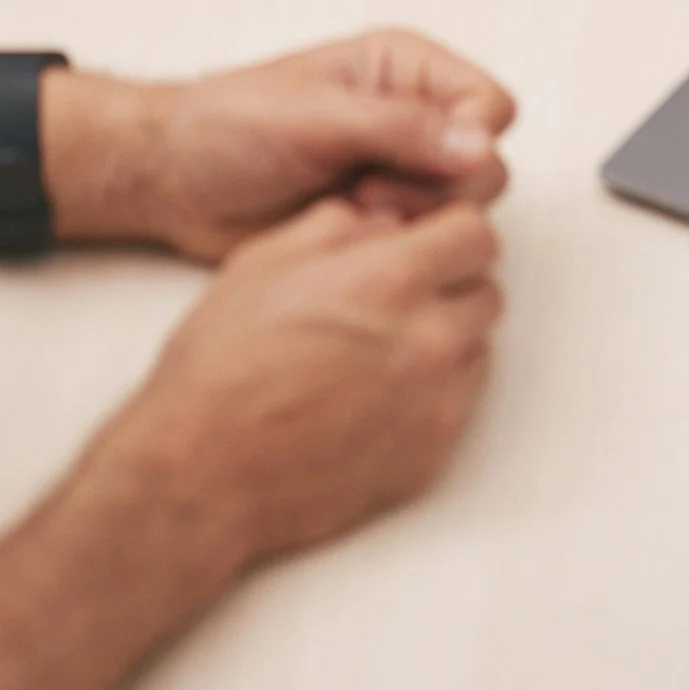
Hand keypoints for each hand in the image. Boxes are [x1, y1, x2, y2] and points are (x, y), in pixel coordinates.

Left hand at [62, 33, 514, 260]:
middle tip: (369, 195)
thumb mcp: (313, 116)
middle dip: (436, 193)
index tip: (406, 162)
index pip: (489, 105)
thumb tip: (478, 143)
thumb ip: (398, 127)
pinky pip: (425, 242)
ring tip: (351, 214)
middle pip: (486, 165)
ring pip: (462, 211)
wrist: (177, 179)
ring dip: (414, 223)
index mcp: (404, 69)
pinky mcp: (381, 220)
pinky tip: (347, 238)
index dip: (467, 143)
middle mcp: (413, 117)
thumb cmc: (229, 125)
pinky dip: (396, 248)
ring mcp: (399, 172)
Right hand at [111, 195, 502, 576]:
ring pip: (479, 349)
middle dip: (450, 282)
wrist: (202, 467)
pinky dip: (435, 391)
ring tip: (384, 343)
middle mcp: (427, 341)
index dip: (447, 229)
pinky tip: (380, 390)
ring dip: (447, 336)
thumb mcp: (267, 258)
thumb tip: (382, 222)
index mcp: (390, 280)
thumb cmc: (223, 365)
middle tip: (400, 291)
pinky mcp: (428, 458)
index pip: (475, 234)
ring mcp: (433, 406)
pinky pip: (460, 406)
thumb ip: (340, 226)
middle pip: (486, 291)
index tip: (425, 238)